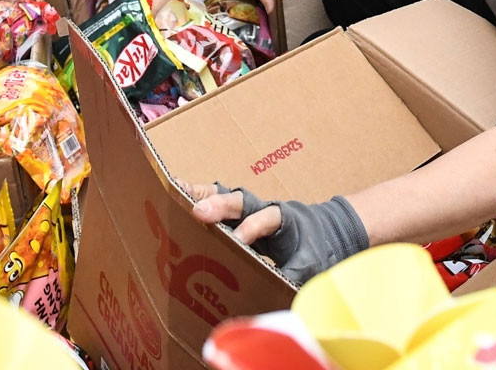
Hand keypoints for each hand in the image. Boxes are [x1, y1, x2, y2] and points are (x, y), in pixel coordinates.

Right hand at [186, 184, 368, 284]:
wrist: (320, 230)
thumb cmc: (313, 249)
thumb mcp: (309, 266)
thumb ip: (293, 279)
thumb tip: (280, 302)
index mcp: (284, 219)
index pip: (268, 219)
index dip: (252, 228)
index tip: (238, 241)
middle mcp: (263, 208)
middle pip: (241, 200)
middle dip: (220, 206)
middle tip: (198, 212)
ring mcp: (248, 209)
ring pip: (224, 196)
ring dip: (202, 195)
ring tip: (176, 193)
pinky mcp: (236, 214)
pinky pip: (215, 202)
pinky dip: (196, 197)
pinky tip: (175, 197)